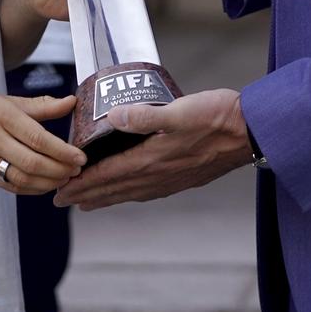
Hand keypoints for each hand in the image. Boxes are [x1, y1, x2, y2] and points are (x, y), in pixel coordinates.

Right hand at [0, 90, 87, 195]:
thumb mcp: (7, 100)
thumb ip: (41, 105)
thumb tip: (71, 102)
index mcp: (3, 116)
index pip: (38, 138)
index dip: (62, 151)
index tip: (80, 156)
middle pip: (33, 163)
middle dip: (60, 170)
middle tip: (77, 170)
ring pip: (23, 179)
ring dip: (49, 183)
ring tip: (66, 178)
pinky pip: (11, 187)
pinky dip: (32, 189)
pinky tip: (46, 185)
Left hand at [55, 88, 252, 209]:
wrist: (251, 132)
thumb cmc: (216, 117)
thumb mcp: (179, 110)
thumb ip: (144, 115)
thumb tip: (112, 115)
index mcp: (152, 160)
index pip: (107, 176)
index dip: (82, 183)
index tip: (60, 191)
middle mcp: (158, 176)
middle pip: (114, 190)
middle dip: (86, 195)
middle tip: (62, 201)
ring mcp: (171, 180)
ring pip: (129, 193)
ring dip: (105, 197)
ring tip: (87, 201)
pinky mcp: (182, 177)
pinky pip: (146, 191)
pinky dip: (128, 193)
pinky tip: (128, 190)